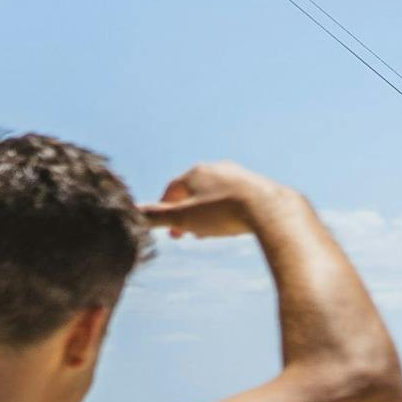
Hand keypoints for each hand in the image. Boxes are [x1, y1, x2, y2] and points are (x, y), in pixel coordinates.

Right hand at [143, 162, 282, 239]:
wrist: (269, 210)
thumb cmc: (223, 212)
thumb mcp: (184, 218)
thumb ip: (157, 216)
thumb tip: (131, 213)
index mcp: (196, 172)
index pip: (173, 189)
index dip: (166, 209)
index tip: (168, 229)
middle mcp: (217, 168)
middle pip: (194, 191)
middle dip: (187, 213)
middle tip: (184, 234)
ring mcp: (238, 175)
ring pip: (215, 195)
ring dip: (206, 213)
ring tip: (205, 233)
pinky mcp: (257, 186)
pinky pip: (235, 198)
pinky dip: (225, 211)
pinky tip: (230, 226)